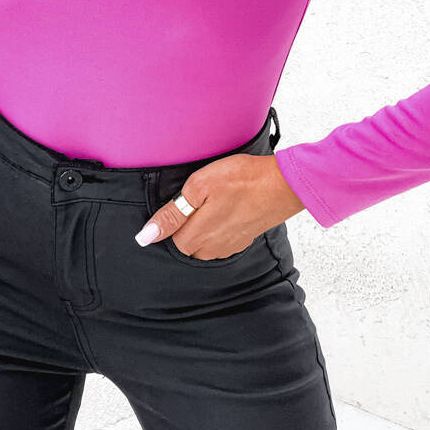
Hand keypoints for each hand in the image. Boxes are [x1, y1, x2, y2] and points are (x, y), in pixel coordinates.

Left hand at [135, 153, 304, 259]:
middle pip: (187, 244)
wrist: (283, 185)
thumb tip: (147, 236)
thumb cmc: (242, 180)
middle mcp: (212, 248)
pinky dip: (220, 227)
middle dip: (187, 226)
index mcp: (198, 237)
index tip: (181, 203)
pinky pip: (222, 240)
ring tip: (213, 203)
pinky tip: (227, 208)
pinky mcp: (244, 240)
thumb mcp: (198, 187)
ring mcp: (230, 246)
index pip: (170, 239)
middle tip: (198, 200)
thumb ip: (172, 214)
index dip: (172, 220)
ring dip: (204, 228)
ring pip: (205, 244)